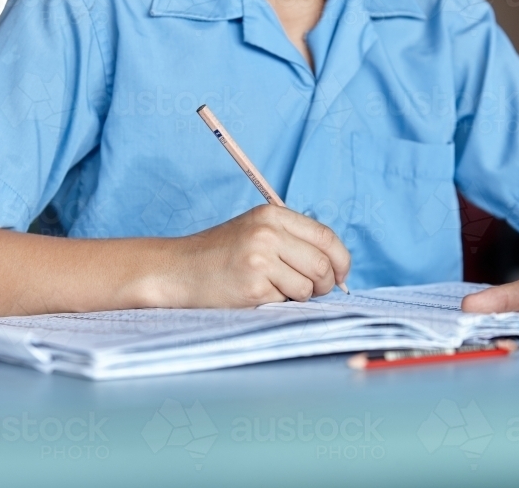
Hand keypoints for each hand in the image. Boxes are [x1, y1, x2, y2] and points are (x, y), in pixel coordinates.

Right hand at [165, 204, 350, 306]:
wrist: (177, 270)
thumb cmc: (220, 254)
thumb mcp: (256, 231)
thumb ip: (293, 240)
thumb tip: (337, 267)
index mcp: (272, 215)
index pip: (326, 236)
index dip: (341, 260)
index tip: (341, 275)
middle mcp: (267, 233)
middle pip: (323, 264)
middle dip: (325, 284)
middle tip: (311, 291)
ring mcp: (259, 259)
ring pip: (309, 287)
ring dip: (300, 296)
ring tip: (276, 290)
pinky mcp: (253, 286)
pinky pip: (286, 301)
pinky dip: (278, 303)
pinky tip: (256, 294)